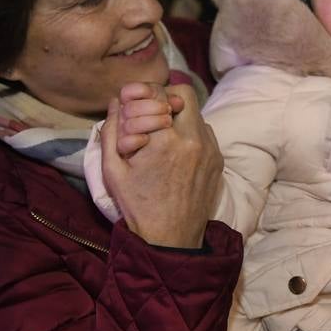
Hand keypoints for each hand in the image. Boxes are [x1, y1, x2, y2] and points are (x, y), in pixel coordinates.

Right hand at [101, 84, 221, 248]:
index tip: (134, 102)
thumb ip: (111, 130)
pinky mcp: (219, 159)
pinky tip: (176, 153)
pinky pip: (205, 132)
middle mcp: (192, 140)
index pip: (157, 93)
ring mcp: (210, 149)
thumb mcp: (112, 170)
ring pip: (196, 113)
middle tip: (150, 115)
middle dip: (164, 99)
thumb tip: (116, 101)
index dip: (142, 94)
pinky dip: (190, 134)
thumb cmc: (138, 205)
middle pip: (183, 94)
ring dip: (178, 117)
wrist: (171, 238)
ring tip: (162, 138)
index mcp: (163, 140)